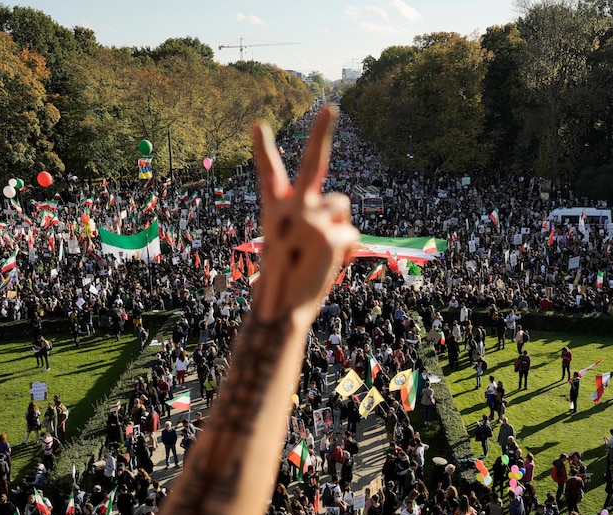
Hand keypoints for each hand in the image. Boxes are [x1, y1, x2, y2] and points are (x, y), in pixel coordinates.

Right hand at [250, 107, 358, 323]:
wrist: (281, 308)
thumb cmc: (284, 280)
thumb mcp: (290, 246)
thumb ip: (310, 225)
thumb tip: (346, 226)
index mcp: (274, 209)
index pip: (268, 173)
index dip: (264, 148)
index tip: (260, 125)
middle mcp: (291, 206)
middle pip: (312, 162)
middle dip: (321, 132)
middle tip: (331, 108)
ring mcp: (311, 217)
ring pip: (342, 207)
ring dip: (339, 227)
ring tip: (320, 252)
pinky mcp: (330, 233)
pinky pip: (352, 235)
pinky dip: (346, 252)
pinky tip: (329, 264)